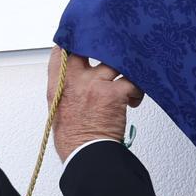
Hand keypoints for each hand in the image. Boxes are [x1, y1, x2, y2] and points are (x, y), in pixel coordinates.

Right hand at [48, 46, 142, 160]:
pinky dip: (138, 90)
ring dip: (126, 69)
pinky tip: (134, 100)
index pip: (61, 51)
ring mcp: (95, 84)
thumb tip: (76, 80)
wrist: (86, 154)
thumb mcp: (58, 109)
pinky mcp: (114, 93)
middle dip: (104, 46)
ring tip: (128, 80)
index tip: (84, 41)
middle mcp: (76, 79)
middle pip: (91, 47)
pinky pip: (133, 81)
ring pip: (117, 62)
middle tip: (113, 51)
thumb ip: (66, 89)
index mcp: (58, 84)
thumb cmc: (73, 138)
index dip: (74, 42)